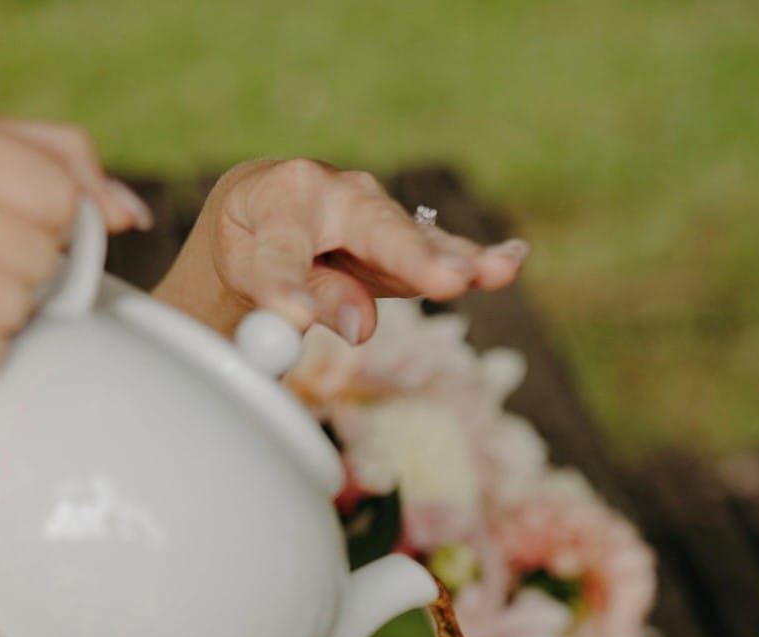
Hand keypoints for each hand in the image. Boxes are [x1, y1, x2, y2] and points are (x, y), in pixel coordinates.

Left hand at [154, 158, 528, 341]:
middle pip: (377, 233)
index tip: (291, 316)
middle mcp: (341, 191)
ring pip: (418, 242)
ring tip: (498, 272)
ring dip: (458, 260)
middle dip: (412, 259)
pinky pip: (440, 251)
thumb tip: (358, 323)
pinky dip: (474, 258)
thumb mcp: (246, 269)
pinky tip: (511, 260)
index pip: (284, 250)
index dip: (288, 287)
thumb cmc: (250, 242)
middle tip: (447, 282)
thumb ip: (288, 291)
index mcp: (285, 195)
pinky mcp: (406, 241)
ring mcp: (380, 213)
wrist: (264, 208)